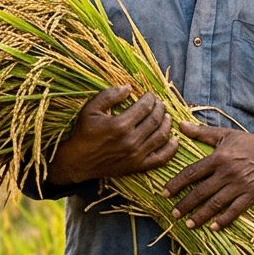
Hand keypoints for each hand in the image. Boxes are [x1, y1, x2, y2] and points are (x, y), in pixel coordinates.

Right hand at [47, 85, 175, 184]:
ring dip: (167, 124)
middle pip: (155, 120)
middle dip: (160, 108)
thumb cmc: (83, 133)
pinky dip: (172, 149)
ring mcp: (136, 155)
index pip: (145, 107)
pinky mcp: (138, 167)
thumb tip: (128, 87)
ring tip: (167, 116)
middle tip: (160, 103)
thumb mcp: (91, 109)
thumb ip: (109, 96)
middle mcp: (131, 140)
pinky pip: (161, 158)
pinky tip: (175, 139)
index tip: (150, 95)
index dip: (150, 98)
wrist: (78, 161)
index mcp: (120, 125)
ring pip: (161, 136)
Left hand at [164, 121, 253, 231]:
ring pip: (216, 203)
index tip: (165, 193)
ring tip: (188, 224)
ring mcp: (240, 185)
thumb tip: (180, 125)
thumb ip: (202, 132)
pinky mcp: (252, 194)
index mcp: (219, 157)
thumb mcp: (226, 134)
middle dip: (185, 204)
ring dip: (201, 215)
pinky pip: (235, 210)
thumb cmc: (250, 143)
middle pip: (201, 191)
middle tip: (173, 213)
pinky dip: (224, 219)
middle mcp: (227, 172)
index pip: (192, 172)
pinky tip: (213, 227)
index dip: (177, 183)